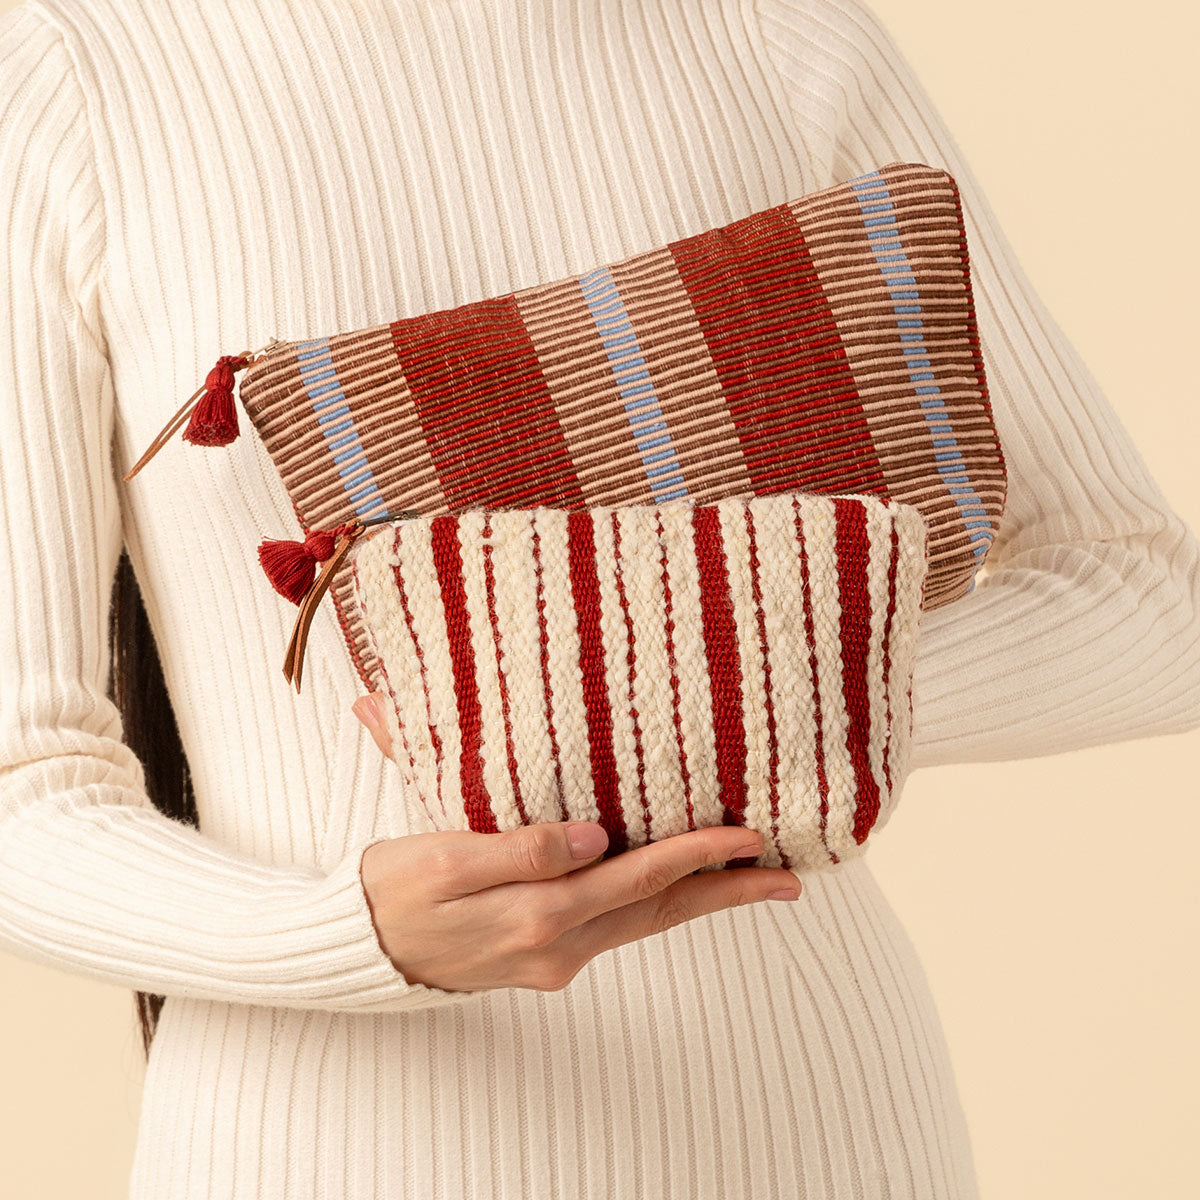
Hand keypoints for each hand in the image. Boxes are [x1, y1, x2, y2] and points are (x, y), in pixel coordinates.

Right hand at [353, 692, 803, 993]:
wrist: (357, 949)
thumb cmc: (393, 889)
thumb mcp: (445, 858)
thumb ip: (523, 848)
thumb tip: (594, 837)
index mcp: (537, 915)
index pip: (638, 877)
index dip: (698, 853)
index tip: (750, 834)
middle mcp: (558, 945)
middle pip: (661, 911)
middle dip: (728, 892)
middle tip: (790, 878)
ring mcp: (554, 957)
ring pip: (645, 922)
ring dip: (701, 900)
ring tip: (752, 882)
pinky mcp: (544, 954)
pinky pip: (617, 924)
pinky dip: (657, 904)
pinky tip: (675, 889)